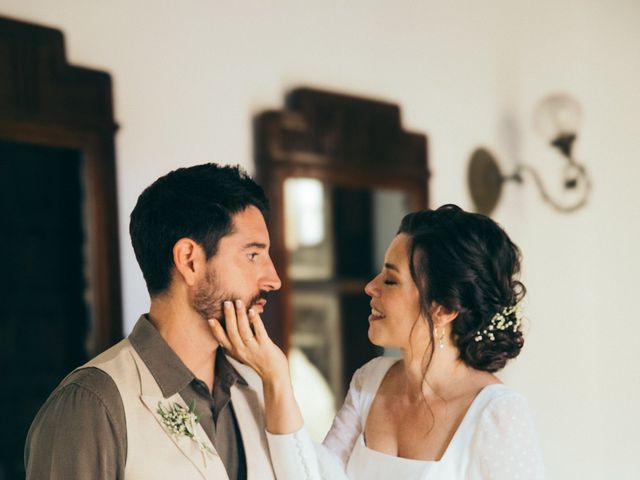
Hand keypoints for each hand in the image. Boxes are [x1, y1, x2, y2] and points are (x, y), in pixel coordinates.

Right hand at [209, 300, 303, 433]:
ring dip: (240, 315)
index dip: (215, 330)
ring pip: (243, 330)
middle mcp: (242, 350)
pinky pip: (259, 331)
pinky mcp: (265, 346)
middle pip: (232, 331)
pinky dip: (255, 321)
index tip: (210, 319)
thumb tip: (236, 323)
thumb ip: (238, 342)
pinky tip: (252, 311)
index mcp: (235, 351)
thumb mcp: (244, 353)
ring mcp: (253, 348)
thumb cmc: (260, 361)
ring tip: (238, 303)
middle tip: (226, 302)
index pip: (222, 340)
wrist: (274, 376)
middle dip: (228, 316)